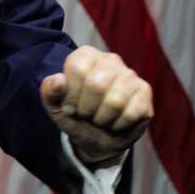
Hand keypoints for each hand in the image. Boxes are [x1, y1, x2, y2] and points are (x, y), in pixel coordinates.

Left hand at [40, 46, 152, 167]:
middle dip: (86, 109)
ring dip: (102, 119)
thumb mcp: (56, 107)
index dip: (71, 95)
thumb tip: (58, 80)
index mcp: (86, 55)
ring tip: (100, 119)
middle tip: (86, 115)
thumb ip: (50, 92)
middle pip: (96, 84)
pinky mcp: (145, 91)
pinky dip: (118, 125)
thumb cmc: (76, 116)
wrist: (97, 138)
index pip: (77, 68)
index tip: (70, 106)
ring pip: (115, 100)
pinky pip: (132, 112)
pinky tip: (115, 122)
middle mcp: (110, 59)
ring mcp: (130, 74)